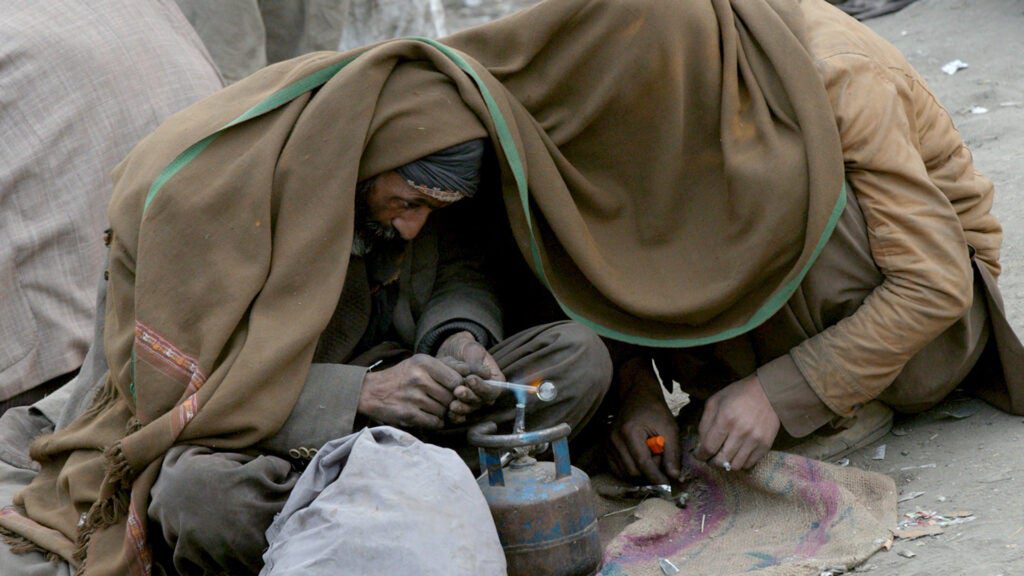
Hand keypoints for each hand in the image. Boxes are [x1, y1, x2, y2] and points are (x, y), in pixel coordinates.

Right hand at [357, 354, 462, 428]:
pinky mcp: (408, 414)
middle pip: (452, 397)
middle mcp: (419, 378)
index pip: (457, 379)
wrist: (370, 392)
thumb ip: (448, 367)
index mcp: (425, 363)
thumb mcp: (421, 363)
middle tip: (444, 402)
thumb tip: (476, 372)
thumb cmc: (402, 377)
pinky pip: (434, 422)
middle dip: (451, 402)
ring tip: (432, 408)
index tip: (456, 392)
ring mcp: (413, 397)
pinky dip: (435, 422)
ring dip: (442, 413)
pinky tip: (427, 416)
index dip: (460, 389)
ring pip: (444, 411)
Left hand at [436, 331, 503, 422]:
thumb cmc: (466, 350)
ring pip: (470, 409)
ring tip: (452, 403)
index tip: (470, 379)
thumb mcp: (473, 350)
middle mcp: (486, 394)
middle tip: (458, 390)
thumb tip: (483, 375)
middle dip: (470, 397)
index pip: (493, 389)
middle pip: (481, 401)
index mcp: (495, 381)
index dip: (482, 387)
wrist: (452, 352)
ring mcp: (474, 401)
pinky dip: (455, 416)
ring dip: (462, 408)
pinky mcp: (461, 405)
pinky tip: (449, 412)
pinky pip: (461, 415)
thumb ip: (477, 363)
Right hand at [607, 357, 680, 484]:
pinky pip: (617, 469)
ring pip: (624, 473)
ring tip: (651, 458)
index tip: (668, 486)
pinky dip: (630, 471)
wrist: (637, 396)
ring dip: (641, 473)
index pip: (642, 463)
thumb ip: (672, 453)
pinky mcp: (605, 448)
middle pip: (633, 472)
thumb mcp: (670, 428)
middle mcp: (614, 439)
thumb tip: (673, 477)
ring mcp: (607, 444)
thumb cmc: (655, 411)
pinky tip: (640, 461)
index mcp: (630, 432)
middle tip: (661, 461)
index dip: (656, 477)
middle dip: (649, 473)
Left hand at [694, 374, 779, 469]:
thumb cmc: (738, 395)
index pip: (708, 447)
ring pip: (735, 466)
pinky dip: (741, 463)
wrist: (768, 392)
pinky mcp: (766, 445)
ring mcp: (755, 440)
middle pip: (721, 461)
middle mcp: (740, 432)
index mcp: (725, 419)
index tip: (698, 455)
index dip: (700, 455)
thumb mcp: (715, 401)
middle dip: (712, 462)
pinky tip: (737, 455)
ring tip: (724, 457)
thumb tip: (701, 443)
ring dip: (726, 465)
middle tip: (710, 458)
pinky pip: (749, 464)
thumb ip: (705, 422)